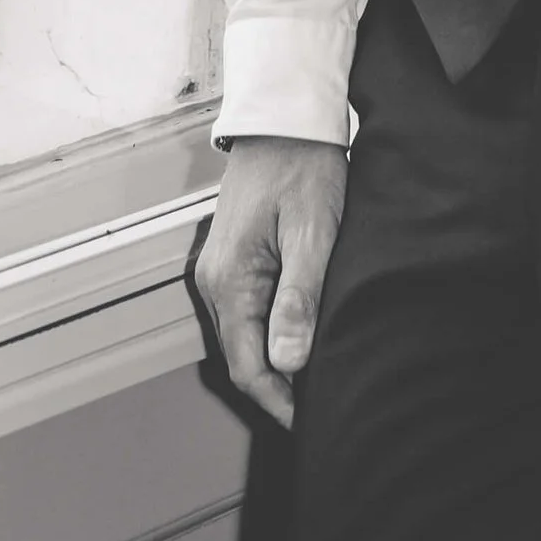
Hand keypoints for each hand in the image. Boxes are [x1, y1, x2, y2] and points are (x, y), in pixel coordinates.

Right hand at [193, 135, 348, 428]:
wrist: (286, 118)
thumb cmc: (304, 166)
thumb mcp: (313, 231)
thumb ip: (298, 298)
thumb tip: (288, 362)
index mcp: (230, 280)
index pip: (247, 366)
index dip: (279, 402)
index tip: (313, 421)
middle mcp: (215, 280)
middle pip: (242, 357)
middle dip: (279, 389)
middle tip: (324, 407)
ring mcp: (222, 269)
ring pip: (245, 336)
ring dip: (277, 363)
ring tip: (320, 381)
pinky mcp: (237, 259)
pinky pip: (249, 311)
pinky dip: (273, 334)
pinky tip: (303, 339)